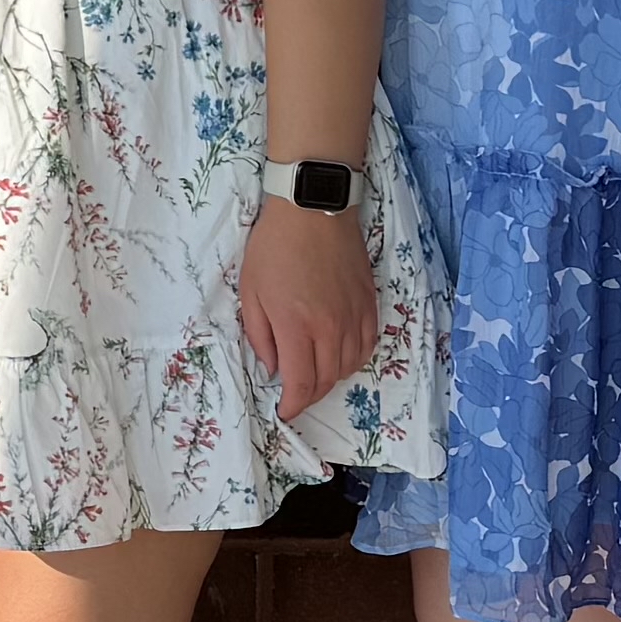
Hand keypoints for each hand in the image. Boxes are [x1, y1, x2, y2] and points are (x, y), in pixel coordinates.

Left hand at [234, 194, 377, 422]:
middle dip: (309, 396)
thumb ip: (260, 335)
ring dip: (330, 379)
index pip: (301, 384)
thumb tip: (273, 367)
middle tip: (296, 396)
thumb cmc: (274, 246)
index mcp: (296, 326)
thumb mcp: (251, 291)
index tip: (284, 411)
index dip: (293, 405)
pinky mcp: (369, 303)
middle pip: (326, 381)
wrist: (313, 209)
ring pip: (349, 367)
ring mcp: (354, 317)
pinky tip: (339, 355)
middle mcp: (330, 328)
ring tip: (314, 375)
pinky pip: (367, 346)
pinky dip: (353, 359)